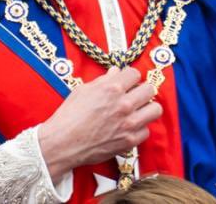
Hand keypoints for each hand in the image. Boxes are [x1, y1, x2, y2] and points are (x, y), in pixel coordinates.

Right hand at [38, 66, 162, 181]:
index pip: (135, 73)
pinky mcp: (129, 141)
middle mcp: (124, 104)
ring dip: (147, 109)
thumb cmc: (68, 117)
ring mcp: (128, 123)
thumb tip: (116, 71)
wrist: (60, 145)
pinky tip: (129, 128)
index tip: (126, 82)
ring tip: (138, 111)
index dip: (130, 77)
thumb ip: (104, 80)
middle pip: (150, 89)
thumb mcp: (83, 90)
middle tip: (134, 95)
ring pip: (155, 109)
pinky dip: (139, 130)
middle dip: (141, 90)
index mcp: (113, 88)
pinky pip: (146, 131)